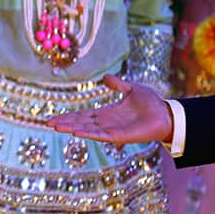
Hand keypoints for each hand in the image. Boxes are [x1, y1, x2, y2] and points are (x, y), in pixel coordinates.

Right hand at [46, 75, 173, 144]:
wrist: (166, 114)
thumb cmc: (152, 103)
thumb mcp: (132, 89)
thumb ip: (118, 84)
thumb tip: (105, 77)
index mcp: (107, 113)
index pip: (84, 115)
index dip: (70, 116)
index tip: (55, 118)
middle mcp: (106, 122)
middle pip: (81, 123)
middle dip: (65, 123)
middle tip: (48, 123)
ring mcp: (111, 130)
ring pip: (86, 129)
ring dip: (71, 128)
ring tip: (56, 127)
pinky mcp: (119, 136)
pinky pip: (100, 135)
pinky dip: (87, 133)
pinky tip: (75, 132)